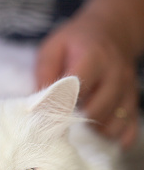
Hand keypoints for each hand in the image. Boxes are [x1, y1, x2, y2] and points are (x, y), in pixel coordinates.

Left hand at [35, 9, 138, 148]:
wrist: (112, 31)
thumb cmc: (75, 43)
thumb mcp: (53, 48)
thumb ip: (45, 73)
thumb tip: (37, 104)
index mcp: (94, 57)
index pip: (77, 89)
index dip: (61, 105)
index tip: (48, 114)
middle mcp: (115, 73)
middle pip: (96, 110)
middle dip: (76, 121)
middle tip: (62, 123)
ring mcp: (127, 89)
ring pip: (113, 123)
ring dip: (94, 132)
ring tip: (79, 128)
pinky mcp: (133, 102)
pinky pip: (129, 129)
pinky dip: (115, 138)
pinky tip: (99, 138)